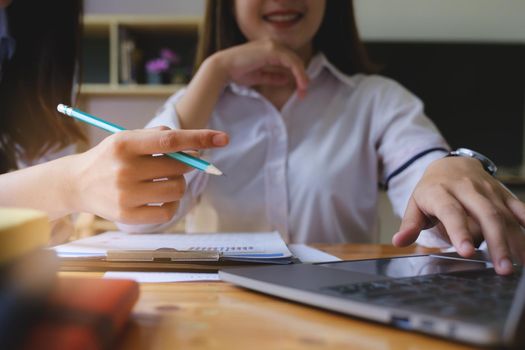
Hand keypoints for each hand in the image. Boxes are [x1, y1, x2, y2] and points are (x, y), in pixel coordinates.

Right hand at [68, 127, 228, 224]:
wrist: (76, 183)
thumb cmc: (111, 158)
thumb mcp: (127, 138)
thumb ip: (158, 137)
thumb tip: (195, 148)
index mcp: (125, 143)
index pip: (171, 140)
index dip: (200, 139)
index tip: (223, 139)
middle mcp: (124, 169)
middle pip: (179, 167)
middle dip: (185, 165)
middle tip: (173, 164)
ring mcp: (126, 195)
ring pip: (177, 190)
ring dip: (178, 184)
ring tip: (162, 181)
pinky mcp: (128, 216)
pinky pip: (168, 211)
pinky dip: (170, 204)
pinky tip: (157, 197)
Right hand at [213, 39, 308, 96]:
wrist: (223, 67)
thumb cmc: (237, 72)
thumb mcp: (259, 76)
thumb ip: (273, 77)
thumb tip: (286, 79)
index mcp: (269, 50)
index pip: (289, 61)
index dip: (297, 75)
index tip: (300, 90)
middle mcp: (272, 45)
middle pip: (295, 60)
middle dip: (302, 77)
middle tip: (304, 93)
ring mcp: (273, 46)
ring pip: (295, 60)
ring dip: (302, 76)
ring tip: (303, 90)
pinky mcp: (272, 50)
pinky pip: (291, 61)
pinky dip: (298, 73)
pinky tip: (300, 83)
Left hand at [392, 156, 524, 274]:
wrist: (451, 165)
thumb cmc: (432, 191)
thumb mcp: (415, 205)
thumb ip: (410, 225)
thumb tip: (398, 242)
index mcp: (441, 192)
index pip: (451, 211)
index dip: (459, 231)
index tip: (467, 252)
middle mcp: (467, 189)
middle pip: (486, 215)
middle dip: (497, 243)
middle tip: (502, 268)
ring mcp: (488, 191)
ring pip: (506, 215)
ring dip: (516, 241)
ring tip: (519, 265)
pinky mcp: (504, 193)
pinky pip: (520, 209)